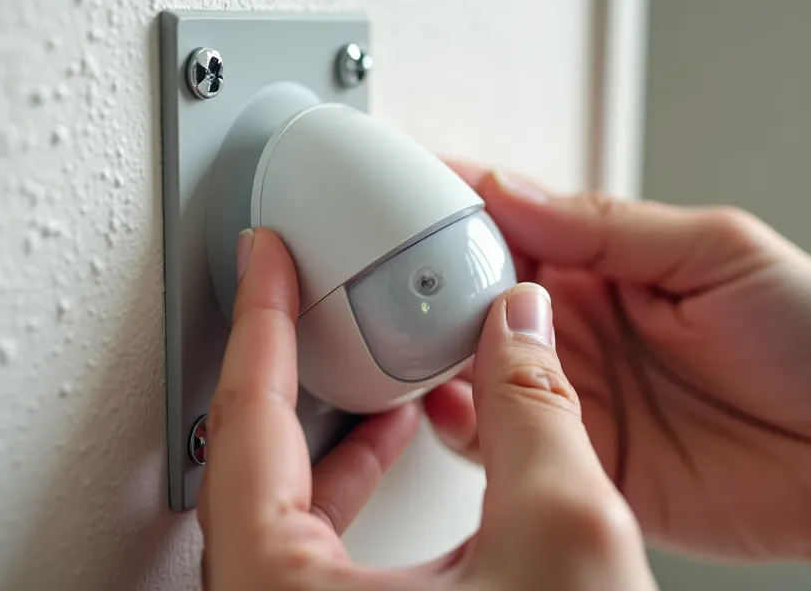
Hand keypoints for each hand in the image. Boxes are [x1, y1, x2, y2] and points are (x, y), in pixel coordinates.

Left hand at [199, 227, 656, 589]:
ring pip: (281, 514)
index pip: (247, 426)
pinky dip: (349, 490)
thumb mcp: (564, 536)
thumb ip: (536, 408)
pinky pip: (314, 552)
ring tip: (367, 363)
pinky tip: (396, 451)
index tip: (264, 258)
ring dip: (326, 431)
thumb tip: (522, 322)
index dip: (260, 322)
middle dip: (288, 370)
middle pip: (250, 466)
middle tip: (301, 293)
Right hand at [423, 160, 810, 569]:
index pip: (510, 224)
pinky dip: (463, 426)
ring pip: (473, 368)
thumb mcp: (723, 250)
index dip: (456, 206)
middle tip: (395, 273)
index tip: (404, 192)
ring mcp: (575, 396)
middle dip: (427, 281)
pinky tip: (449, 405)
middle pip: (474, 296)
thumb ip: (611, 227)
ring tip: (413, 334)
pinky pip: (501, 444)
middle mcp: (579, 327)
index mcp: (607, 264)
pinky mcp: (579, 463)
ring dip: (435, 351)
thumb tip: (514, 190)